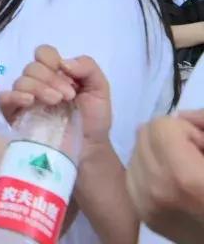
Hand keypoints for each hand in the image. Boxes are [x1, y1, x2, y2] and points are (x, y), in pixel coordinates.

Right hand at [0, 45, 110, 148]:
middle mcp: (37, 83)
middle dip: (51, 78)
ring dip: (39, 88)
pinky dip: (15, 96)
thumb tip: (62, 62)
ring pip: (20, 81)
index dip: (51, 59)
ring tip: (55, 102)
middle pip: (32, 67)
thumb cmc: (93, 119)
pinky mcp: (14, 115)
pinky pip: (4, 99)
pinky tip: (30, 101)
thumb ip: (88, 67)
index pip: (43, 53)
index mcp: (55, 73)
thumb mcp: (100, 89)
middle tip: (68, 96)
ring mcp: (24, 99)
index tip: (69, 76)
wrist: (89, 149)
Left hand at [127, 109, 203, 240]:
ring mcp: (146, 206)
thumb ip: (203, 123)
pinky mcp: (144, 214)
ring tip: (185, 173)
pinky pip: (133, 175)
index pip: (159, 126)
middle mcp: (157, 192)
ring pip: (135, 152)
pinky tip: (174, 184)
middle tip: (194, 159)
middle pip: (143, 135)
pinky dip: (151, 172)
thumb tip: (180, 114)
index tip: (202, 148)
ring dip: (158, 155)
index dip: (186, 131)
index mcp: (183, 177)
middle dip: (170, 140)